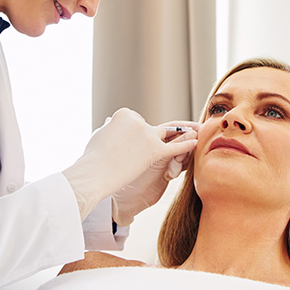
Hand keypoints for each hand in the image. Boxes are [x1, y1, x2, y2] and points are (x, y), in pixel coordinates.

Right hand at [62, 109, 197, 220]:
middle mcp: (138, 122)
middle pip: (158, 127)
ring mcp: (148, 135)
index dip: (145, 132)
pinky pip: (175, 148)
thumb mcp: (99, 136)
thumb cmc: (93, 158)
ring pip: (169, 135)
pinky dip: (186, 144)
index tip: (150, 138)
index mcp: (124, 115)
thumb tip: (110, 122)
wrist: (94, 174)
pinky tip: (195, 141)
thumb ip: (110, 128)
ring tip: (196, 132)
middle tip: (189, 126)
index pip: (139, 122)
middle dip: (174, 128)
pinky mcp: (155, 151)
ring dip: (185, 133)